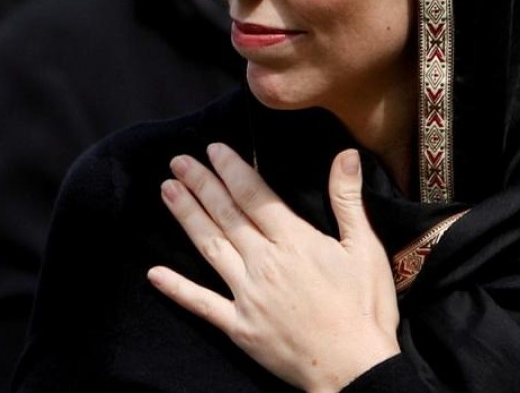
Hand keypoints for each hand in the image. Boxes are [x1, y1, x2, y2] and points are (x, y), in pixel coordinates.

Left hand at [147, 144, 399, 392]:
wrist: (357, 372)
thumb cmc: (364, 310)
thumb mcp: (365, 250)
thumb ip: (347, 201)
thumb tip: (346, 155)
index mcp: (294, 242)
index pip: (254, 195)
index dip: (231, 169)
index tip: (212, 149)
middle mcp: (264, 263)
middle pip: (226, 215)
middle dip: (201, 184)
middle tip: (178, 161)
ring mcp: (247, 295)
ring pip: (210, 247)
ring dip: (187, 216)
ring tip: (167, 191)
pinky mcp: (238, 326)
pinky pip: (201, 303)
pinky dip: (177, 288)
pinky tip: (153, 272)